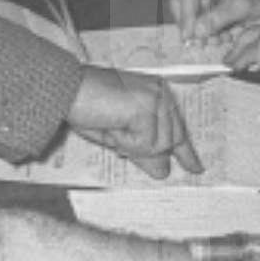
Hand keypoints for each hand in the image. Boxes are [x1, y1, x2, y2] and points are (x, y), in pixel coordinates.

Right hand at [67, 66, 201, 178]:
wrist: (64, 90)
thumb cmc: (84, 106)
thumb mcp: (119, 134)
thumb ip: (143, 149)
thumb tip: (163, 170)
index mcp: (156, 92)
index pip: (178, 129)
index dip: (186, 152)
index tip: (195, 168)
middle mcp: (161, 92)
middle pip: (169, 142)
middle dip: (143, 149)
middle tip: (115, 132)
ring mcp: (156, 98)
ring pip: (158, 146)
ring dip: (129, 143)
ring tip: (109, 123)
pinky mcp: (147, 108)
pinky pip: (144, 144)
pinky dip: (124, 141)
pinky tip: (111, 123)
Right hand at [173, 0, 259, 43]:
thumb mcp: (245, 6)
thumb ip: (221, 16)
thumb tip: (197, 31)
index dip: (186, 16)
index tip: (190, 36)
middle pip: (183, 4)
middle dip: (191, 25)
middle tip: (201, 43)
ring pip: (191, 15)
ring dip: (202, 32)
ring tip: (219, 41)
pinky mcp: (212, 5)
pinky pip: (202, 21)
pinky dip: (210, 33)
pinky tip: (224, 38)